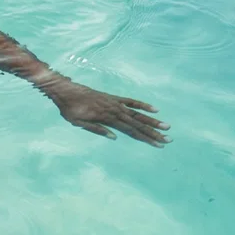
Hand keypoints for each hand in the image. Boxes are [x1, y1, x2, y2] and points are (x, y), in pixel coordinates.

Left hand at [43, 76, 167, 145]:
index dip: (145, 138)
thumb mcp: (78, 123)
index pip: (130, 131)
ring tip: (166, 126)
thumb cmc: (69, 109)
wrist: (65, 90)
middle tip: (168, 139)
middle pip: (138, 124)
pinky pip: (131, 101)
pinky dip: (142, 105)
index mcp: (107, 118)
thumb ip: (96, 129)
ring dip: (152, 121)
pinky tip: (153, 109)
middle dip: (153, 132)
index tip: (157, 144)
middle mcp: (114, 110)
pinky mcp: (113, 98)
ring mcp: (115, 103)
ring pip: (137, 113)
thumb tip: (114, 137)